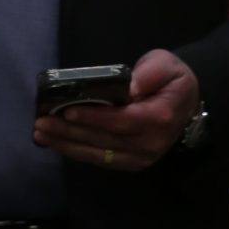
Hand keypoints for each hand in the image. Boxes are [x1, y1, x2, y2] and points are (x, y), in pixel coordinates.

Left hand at [33, 47, 200, 172]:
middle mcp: (149, 143)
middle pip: (104, 140)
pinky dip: (77, 151)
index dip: (94, 118)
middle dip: (69, 132)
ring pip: (98, 154)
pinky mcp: (131, 162)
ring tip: (41, 133)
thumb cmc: (172, 80)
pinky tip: (57, 143)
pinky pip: (101, 159)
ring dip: (67, 145)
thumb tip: (128, 87)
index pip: (122, 121)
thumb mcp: (166, 66)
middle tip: (40, 123)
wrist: (187, 104)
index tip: (67, 112)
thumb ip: (149, 74)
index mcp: (159, 118)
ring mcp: (141, 157)